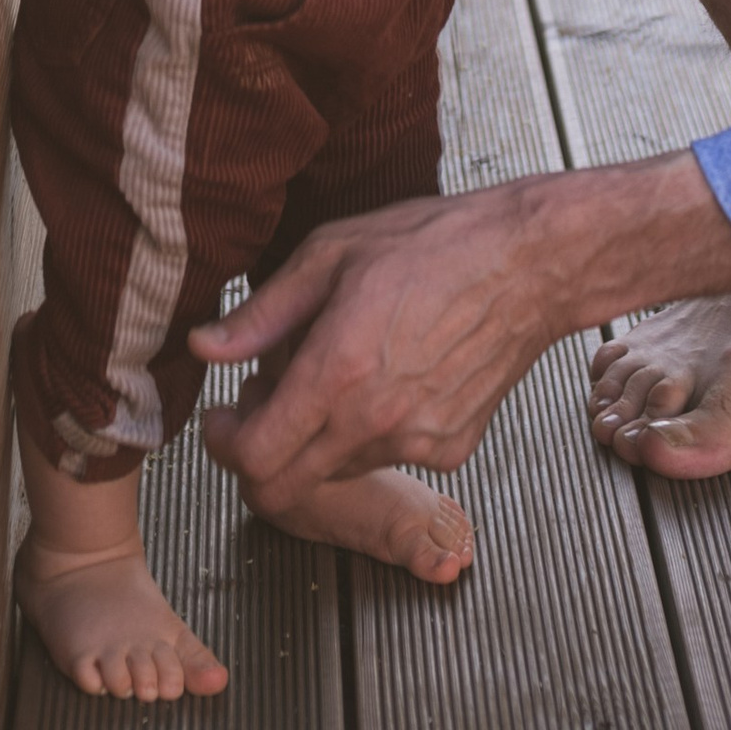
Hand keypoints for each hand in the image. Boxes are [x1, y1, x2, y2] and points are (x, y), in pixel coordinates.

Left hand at [189, 155, 730, 509]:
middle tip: (264, 404)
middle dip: (260, 453)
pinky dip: (369, 433)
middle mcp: (375, 420)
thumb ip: (261, 314)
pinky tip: (386, 379)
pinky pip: (387, 459)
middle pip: (286, 484)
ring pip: (335, 472)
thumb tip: (202, 345)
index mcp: (337, 371)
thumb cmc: (430, 245)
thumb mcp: (329, 255)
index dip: (223, 445)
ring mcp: (417, 442)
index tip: (223, 418)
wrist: (527, 263)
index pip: (254, 458)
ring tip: (334, 374)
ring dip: (315, 440)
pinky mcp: (450, 450)